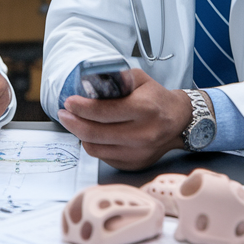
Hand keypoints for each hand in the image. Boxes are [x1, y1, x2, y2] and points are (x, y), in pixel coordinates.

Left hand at [57, 69, 192, 170]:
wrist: (179, 120)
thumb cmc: (156, 98)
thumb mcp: (139, 79)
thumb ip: (115, 79)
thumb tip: (89, 83)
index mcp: (143, 109)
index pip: (103, 112)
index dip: (81, 108)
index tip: (69, 102)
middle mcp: (142, 134)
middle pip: (95, 133)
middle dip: (73, 123)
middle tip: (64, 114)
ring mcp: (138, 152)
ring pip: (95, 149)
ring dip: (80, 135)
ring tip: (75, 123)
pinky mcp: (134, 163)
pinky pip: (104, 157)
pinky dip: (94, 145)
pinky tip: (92, 134)